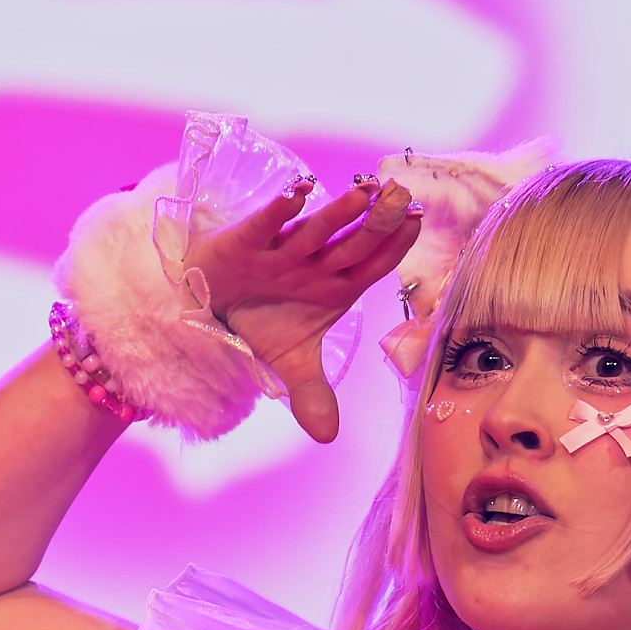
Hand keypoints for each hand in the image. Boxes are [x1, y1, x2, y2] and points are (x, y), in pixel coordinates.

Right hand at [186, 178, 420, 442]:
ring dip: (340, 214)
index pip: (372, 265)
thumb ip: (311, 394)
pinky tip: (300, 192)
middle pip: (353, 244)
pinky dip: (280, 210)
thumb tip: (327, 437)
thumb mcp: (289, 362)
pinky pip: (265, 224)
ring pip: (317, 231)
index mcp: (333, 285)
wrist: (210, 303)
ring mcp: (281, 252)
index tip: (420, 221)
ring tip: (367, 193)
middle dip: (379, 223)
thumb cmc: (262, 319)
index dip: (396, 246)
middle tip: (404, 196)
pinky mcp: (245, 243)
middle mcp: (313, 264)